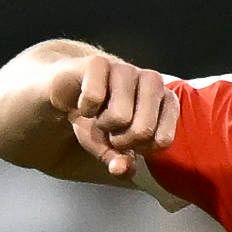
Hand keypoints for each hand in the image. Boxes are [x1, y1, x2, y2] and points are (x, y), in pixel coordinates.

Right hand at [58, 50, 182, 177]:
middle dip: (119, 140)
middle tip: (110, 131)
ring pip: (120, 116)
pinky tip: (84, 103)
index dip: (138, 149)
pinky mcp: (99, 63)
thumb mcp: (110, 147)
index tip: (127, 140)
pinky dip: (84, 109)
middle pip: (143, 130)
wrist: (67, 90)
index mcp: (165, 101)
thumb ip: (120, 162)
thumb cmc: (97, 117)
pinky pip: (94, 97)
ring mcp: (126, 69)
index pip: (162, 140)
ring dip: (101, 125)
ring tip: (97, 116)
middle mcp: (152, 81)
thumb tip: (122, 169)